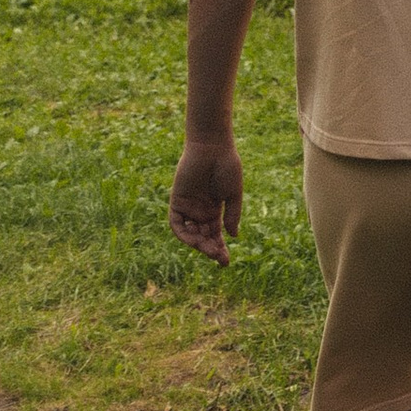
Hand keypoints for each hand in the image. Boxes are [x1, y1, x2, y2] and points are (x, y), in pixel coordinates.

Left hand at [170, 135, 242, 263]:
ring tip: (209, 250)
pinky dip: (183, 234)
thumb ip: (232, 215)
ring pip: (190, 233)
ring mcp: (188, 206)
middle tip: (219, 258)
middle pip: (203, 237)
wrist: (212, 147)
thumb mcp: (233, 194)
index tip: (226, 263)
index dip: (220, 248)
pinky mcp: (177, 201)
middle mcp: (200, 210)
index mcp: (215, 209)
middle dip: (211, 249)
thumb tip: (233, 236)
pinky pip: (176, 223)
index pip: (215, 235)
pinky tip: (194, 241)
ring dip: (199, 244)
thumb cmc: (227, 166)